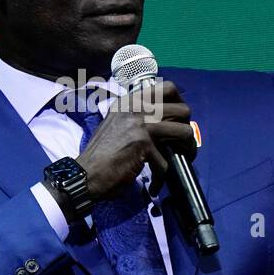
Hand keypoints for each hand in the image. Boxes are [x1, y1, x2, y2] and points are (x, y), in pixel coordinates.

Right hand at [77, 80, 196, 201]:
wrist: (86, 173)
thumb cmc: (102, 153)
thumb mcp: (118, 123)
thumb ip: (138, 116)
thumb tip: (167, 121)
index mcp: (131, 100)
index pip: (168, 88)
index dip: (180, 104)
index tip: (178, 120)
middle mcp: (137, 107)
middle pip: (183, 110)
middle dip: (187, 129)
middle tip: (181, 144)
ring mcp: (140, 124)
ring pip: (184, 132)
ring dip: (187, 150)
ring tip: (180, 161)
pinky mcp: (143, 144)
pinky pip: (167, 162)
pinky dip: (163, 177)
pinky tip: (156, 186)